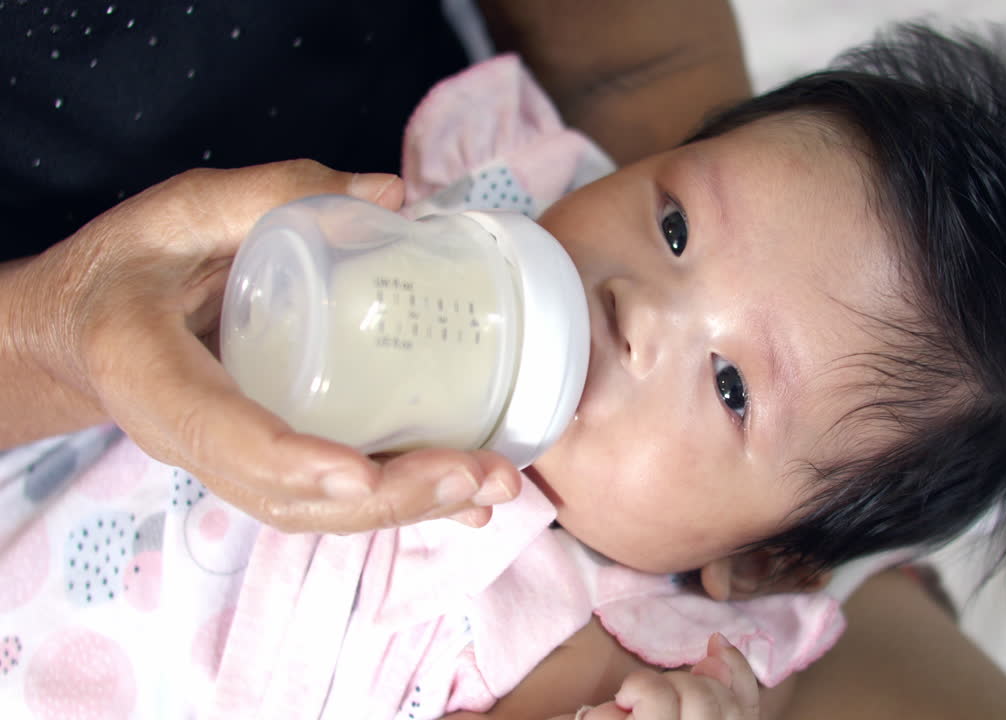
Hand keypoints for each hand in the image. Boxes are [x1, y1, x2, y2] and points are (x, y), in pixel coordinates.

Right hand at [3, 160, 520, 531]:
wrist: (81, 330)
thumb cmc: (125, 267)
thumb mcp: (178, 212)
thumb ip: (272, 195)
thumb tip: (394, 194)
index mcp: (151, 376)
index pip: (222, 431)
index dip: (291, 459)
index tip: (361, 471)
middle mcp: (188, 441)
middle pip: (287, 497)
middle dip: (388, 497)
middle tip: (478, 474)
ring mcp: (227, 464)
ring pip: (315, 512)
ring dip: (408, 508)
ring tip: (493, 487)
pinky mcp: (262, 465)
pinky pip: (326, 499)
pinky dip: (399, 502)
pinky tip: (466, 496)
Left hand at [569, 635, 759, 719]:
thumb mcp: (654, 708)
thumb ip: (698, 690)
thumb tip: (720, 647)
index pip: (746, 713)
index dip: (739, 674)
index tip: (714, 644)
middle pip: (724, 704)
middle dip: (689, 683)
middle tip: (647, 694)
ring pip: (695, 698)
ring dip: (659, 687)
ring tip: (629, 703)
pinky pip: (657, 701)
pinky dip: (640, 689)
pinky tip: (618, 705)